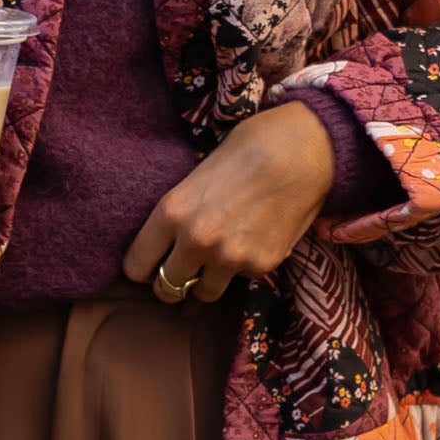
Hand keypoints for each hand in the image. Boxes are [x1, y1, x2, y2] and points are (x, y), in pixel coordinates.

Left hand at [124, 99, 337, 305]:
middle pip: (165, 289)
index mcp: (171, 212)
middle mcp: (196, 241)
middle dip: (171, 282)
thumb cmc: (250, 145)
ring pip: (204, 294)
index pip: (135, 266)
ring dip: (206, 282)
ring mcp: (230, 258)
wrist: (304, 146)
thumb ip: (181, 211)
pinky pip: (242, 279)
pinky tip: (255, 238)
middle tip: (182, 269)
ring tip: (216, 261)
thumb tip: (171, 238)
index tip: (151, 263)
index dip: (142, 267)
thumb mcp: (197, 174)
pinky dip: (244, 266)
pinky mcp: (262, 265)